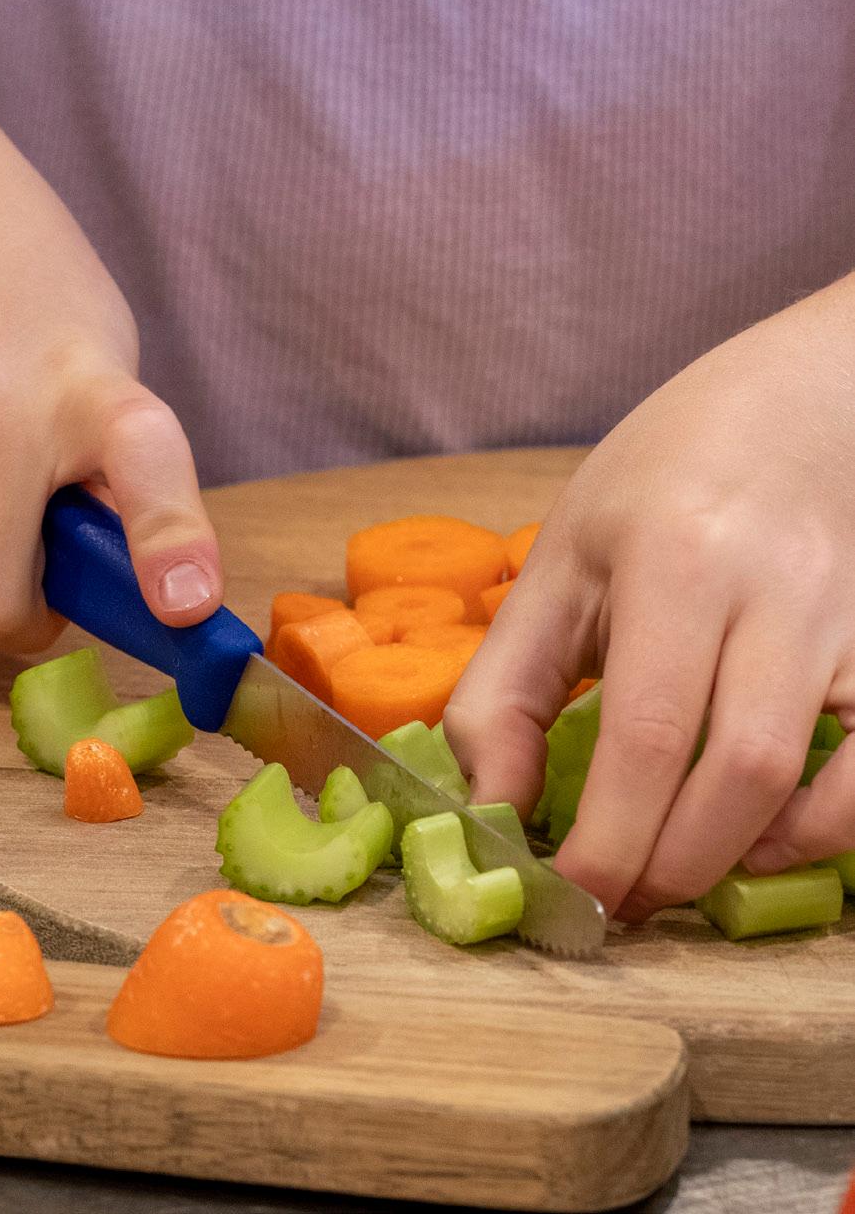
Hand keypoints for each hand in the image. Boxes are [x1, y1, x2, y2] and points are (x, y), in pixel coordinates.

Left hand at [448, 284, 854, 919]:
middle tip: (613, 904)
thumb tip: (489, 809)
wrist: (806, 404)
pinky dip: (828, 826)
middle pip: (739, 773)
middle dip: (670, 865)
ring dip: (741, 856)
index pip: (648, 734)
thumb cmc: (664, 483)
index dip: (609, 838)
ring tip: (673, 877)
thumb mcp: (561, 563)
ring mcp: (853, 625)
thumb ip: (506, 688)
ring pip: (822, 781)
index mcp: (675, 563)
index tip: (566, 896)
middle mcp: (780, 595)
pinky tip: (764, 840)